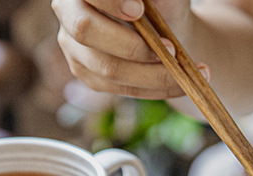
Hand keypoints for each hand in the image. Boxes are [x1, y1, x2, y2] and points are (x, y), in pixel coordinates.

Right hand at [51, 0, 192, 98]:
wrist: (167, 27)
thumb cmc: (162, 3)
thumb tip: (143, 3)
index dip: (109, 1)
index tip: (139, 10)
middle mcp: (68, 14)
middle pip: (86, 31)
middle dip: (132, 44)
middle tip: (171, 50)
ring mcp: (75, 49)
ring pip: (109, 69)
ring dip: (153, 74)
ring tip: (184, 71)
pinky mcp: (90, 77)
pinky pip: (121, 89)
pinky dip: (155, 88)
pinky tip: (180, 84)